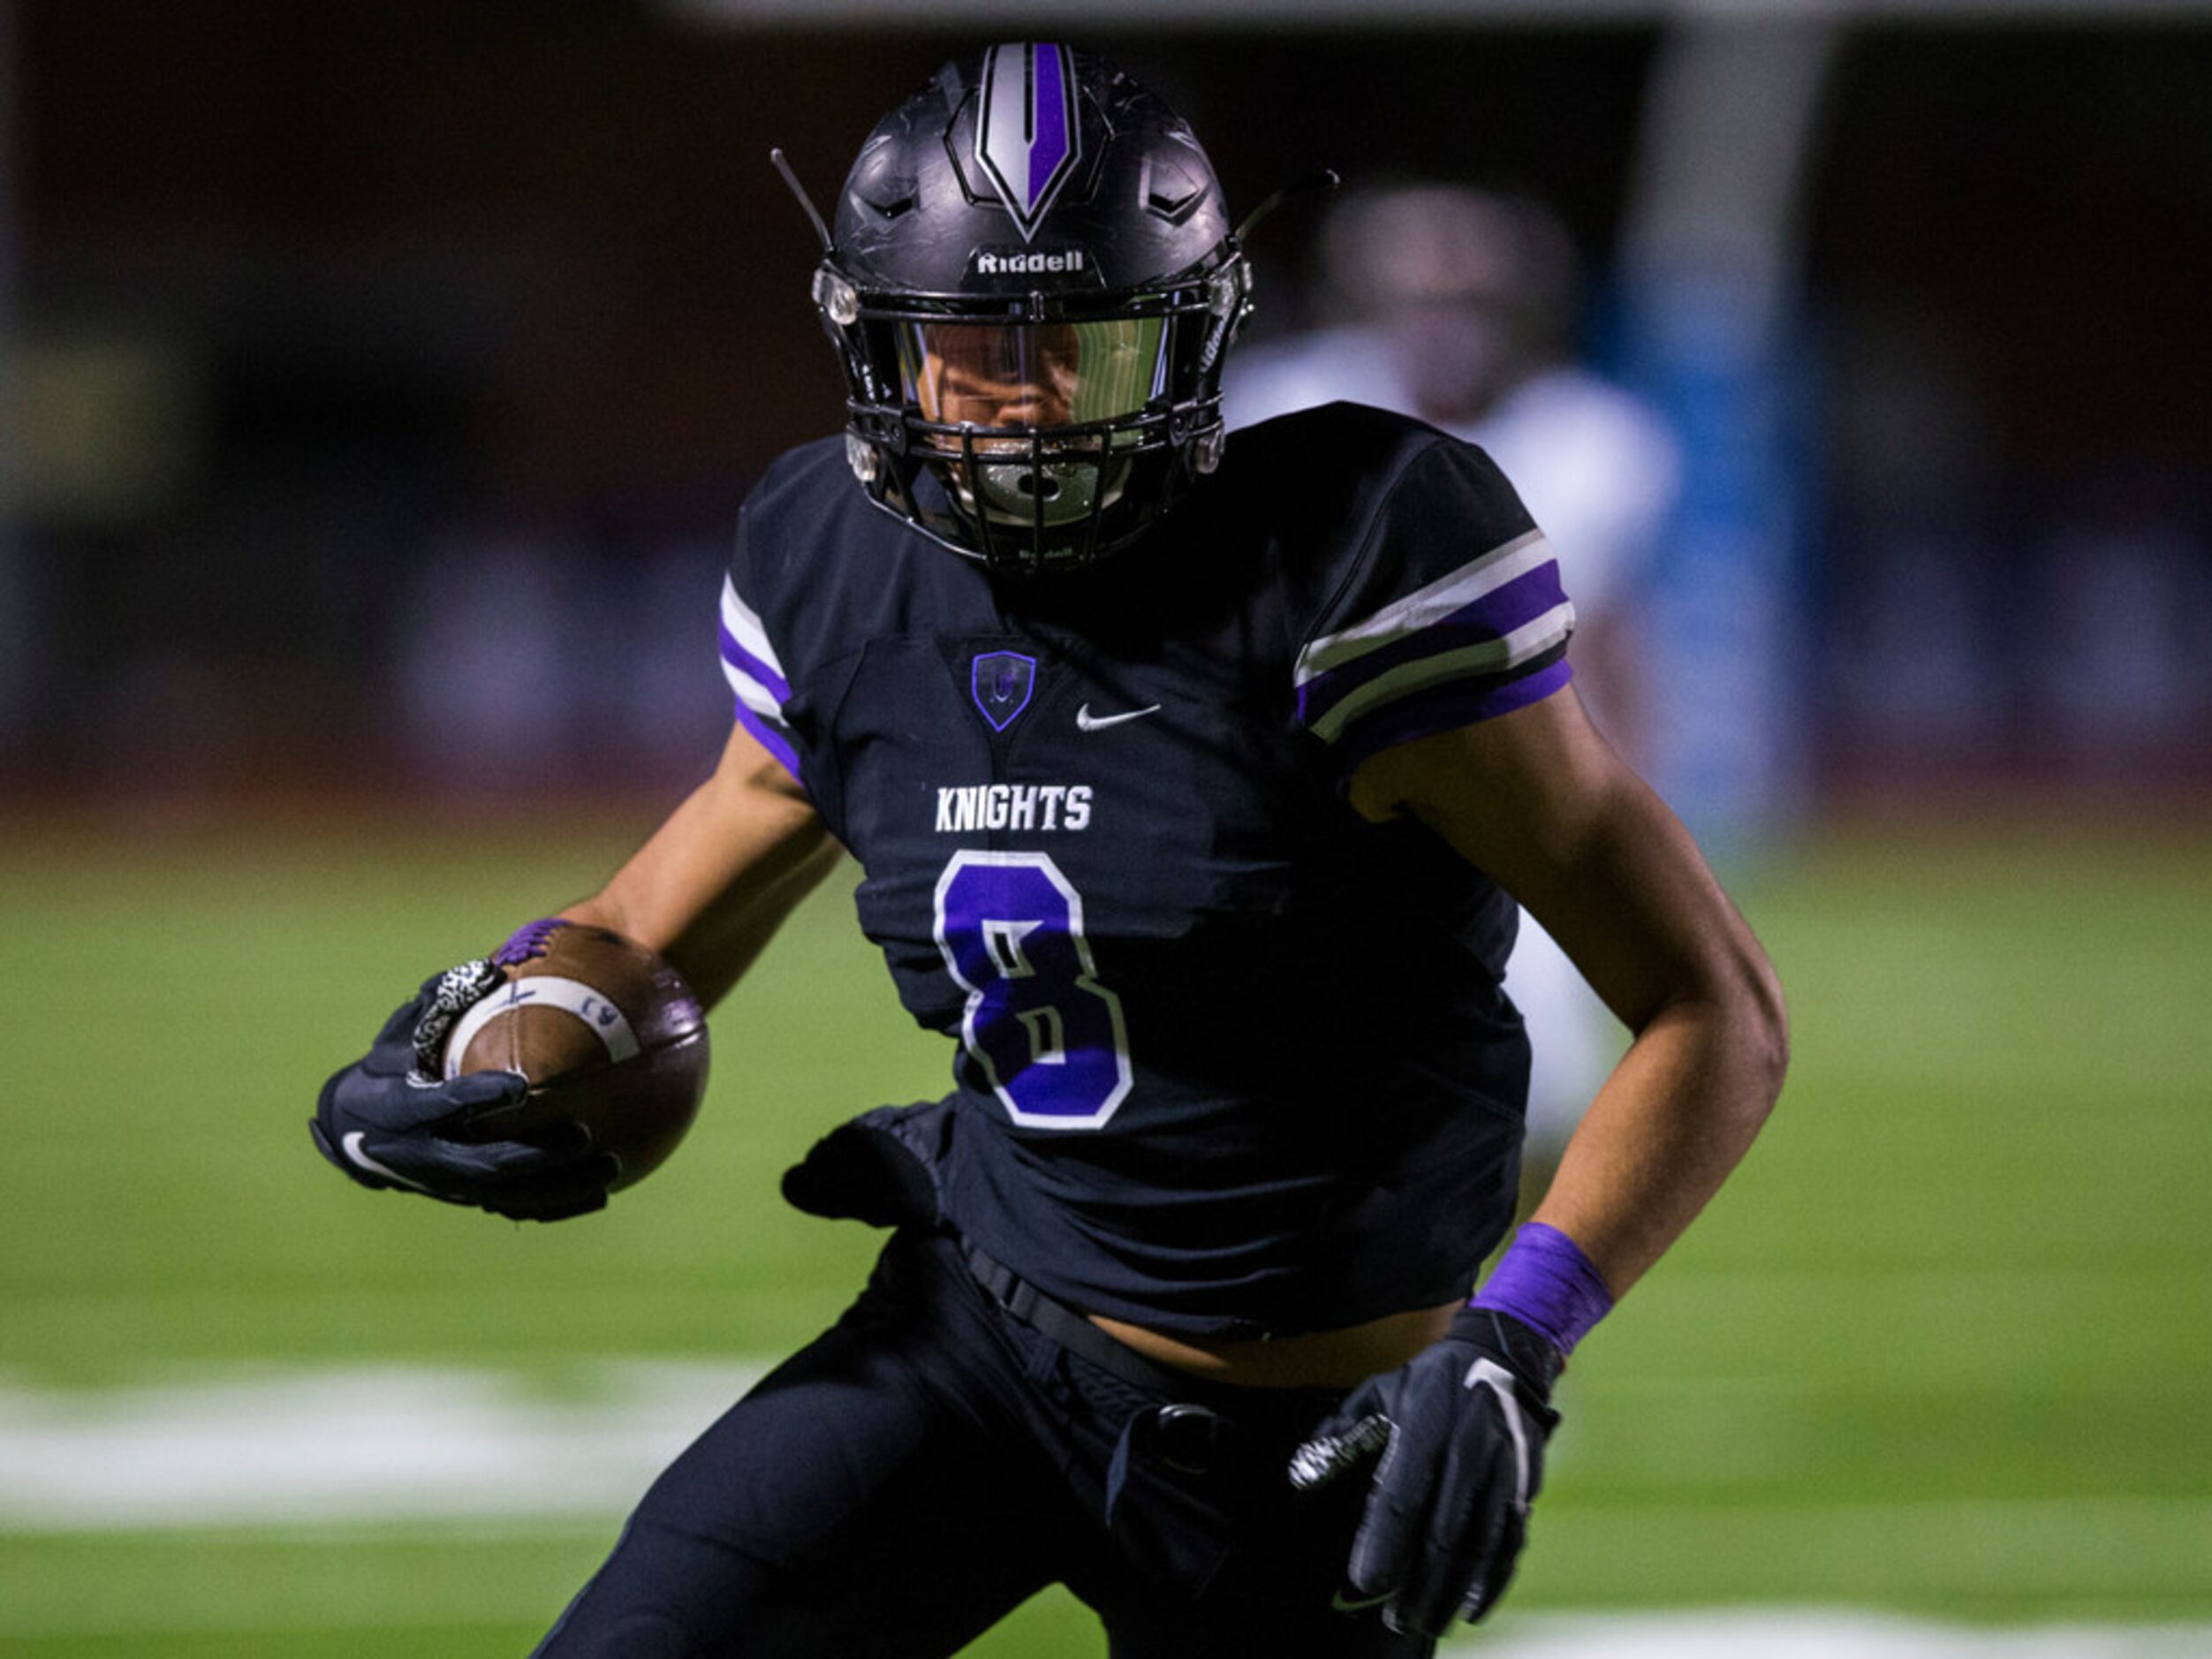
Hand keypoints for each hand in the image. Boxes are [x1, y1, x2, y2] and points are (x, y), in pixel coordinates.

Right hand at [309, 961, 616, 1221]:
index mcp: (400, 1109)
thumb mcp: (399, 1034)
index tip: (522, 1086)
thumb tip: (489, 969)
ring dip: (560, 1186)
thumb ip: (441, 1004)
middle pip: (486, 1164)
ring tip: (611, 1165)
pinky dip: (557, 1206)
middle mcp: (423, 1155)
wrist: (352, 1130)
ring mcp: (446, 1184)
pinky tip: (603, 1194)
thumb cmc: (387, 1068)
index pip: (443, 1106)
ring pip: (509, 1196)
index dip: (480, 1098)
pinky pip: (516, 1209)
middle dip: (537, 1154)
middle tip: (584, 1135)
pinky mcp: (466, 1198)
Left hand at [1289, 1306, 1561, 1634]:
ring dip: (1453, 1591)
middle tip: (1396, 1620)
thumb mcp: (1379, 1392)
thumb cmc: (1428, 1382)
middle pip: (1442, 1533)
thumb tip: (1299, 1475)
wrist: (1503, 1357)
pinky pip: (1510, 1542)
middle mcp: (1465, 1452)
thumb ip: (1340, 1435)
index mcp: (1424, 1428)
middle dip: (1419, 1584)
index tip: (1365, 1582)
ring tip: (1429, 1622)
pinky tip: (1473, 1608)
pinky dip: (1493, 1580)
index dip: (1383, 1543)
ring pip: (1478, 1545)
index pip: (1401, 1496)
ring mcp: (1500, 1471)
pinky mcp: (1523, 1486)